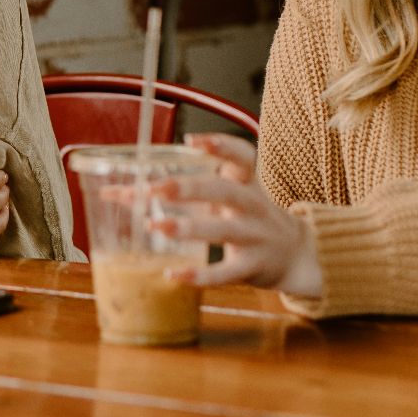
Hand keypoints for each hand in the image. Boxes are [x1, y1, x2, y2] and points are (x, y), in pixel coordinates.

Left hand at [156, 134, 321, 297]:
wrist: (295, 256)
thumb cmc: (247, 218)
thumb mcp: (231, 195)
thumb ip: (189, 189)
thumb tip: (122, 190)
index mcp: (248, 183)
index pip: (243, 156)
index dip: (221, 146)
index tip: (191, 140)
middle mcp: (254, 206)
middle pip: (225, 191)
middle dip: (188, 188)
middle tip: (152, 189)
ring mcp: (255, 237)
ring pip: (223, 230)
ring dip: (188, 227)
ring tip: (154, 225)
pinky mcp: (252, 267)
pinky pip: (225, 272)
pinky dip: (199, 275)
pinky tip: (172, 275)